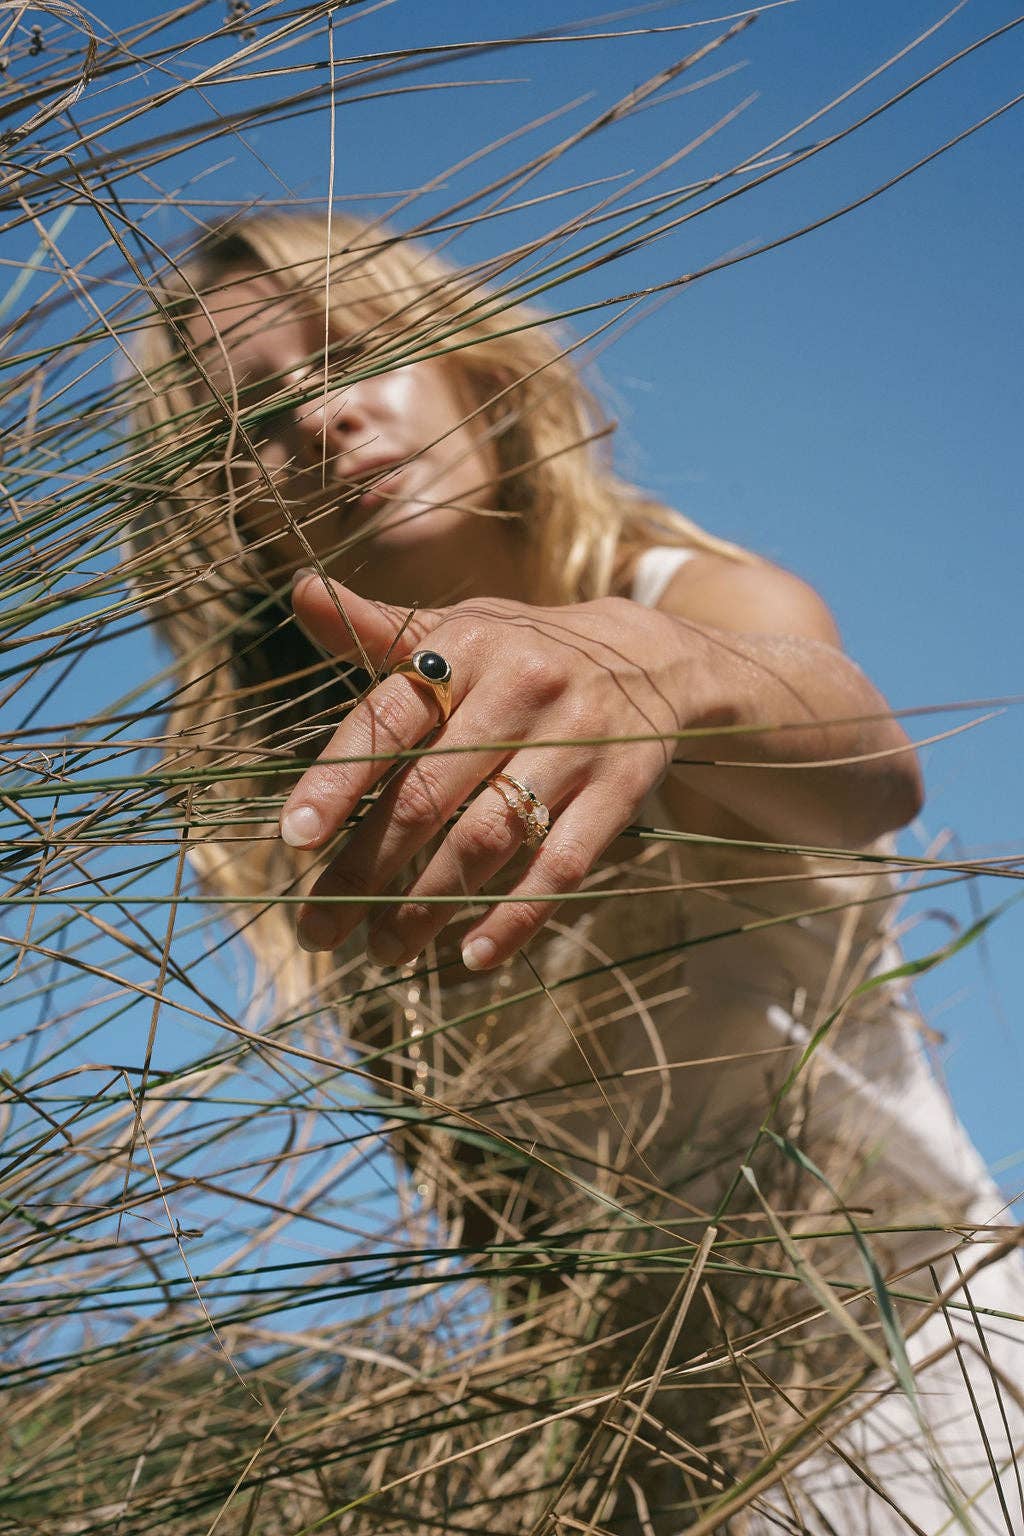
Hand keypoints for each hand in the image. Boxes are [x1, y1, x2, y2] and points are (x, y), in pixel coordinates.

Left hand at [281, 571, 700, 969]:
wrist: (658, 658)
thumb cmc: (528, 652)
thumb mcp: (465, 629)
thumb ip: (382, 631)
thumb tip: (299, 593)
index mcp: (469, 649)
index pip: (390, 718)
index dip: (339, 779)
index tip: (293, 838)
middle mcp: (523, 692)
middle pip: (430, 794)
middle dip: (367, 867)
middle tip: (319, 927)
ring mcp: (576, 744)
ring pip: (490, 838)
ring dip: (429, 905)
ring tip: (383, 951)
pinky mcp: (619, 792)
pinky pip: (563, 866)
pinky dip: (516, 917)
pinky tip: (473, 958)